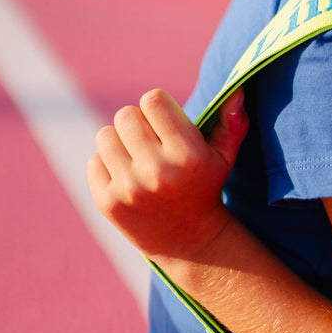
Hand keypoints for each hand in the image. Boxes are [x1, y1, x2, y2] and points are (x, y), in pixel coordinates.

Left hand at [88, 88, 247, 263]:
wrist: (187, 241)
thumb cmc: (205, 186)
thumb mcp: (225, 156)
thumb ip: (233, 122)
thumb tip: (237, 91)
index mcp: (187, 155)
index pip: (152, 100)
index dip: (157, 106)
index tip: (164, 121)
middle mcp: (157, 171)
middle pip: (126, 115)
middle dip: (137, 123)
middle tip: (149, 140)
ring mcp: (129, 189)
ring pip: (105, 135)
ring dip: (119, 141)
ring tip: (136, 156)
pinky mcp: (108, 203)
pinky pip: (93, 162)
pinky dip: (106, 165)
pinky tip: (125, 176)